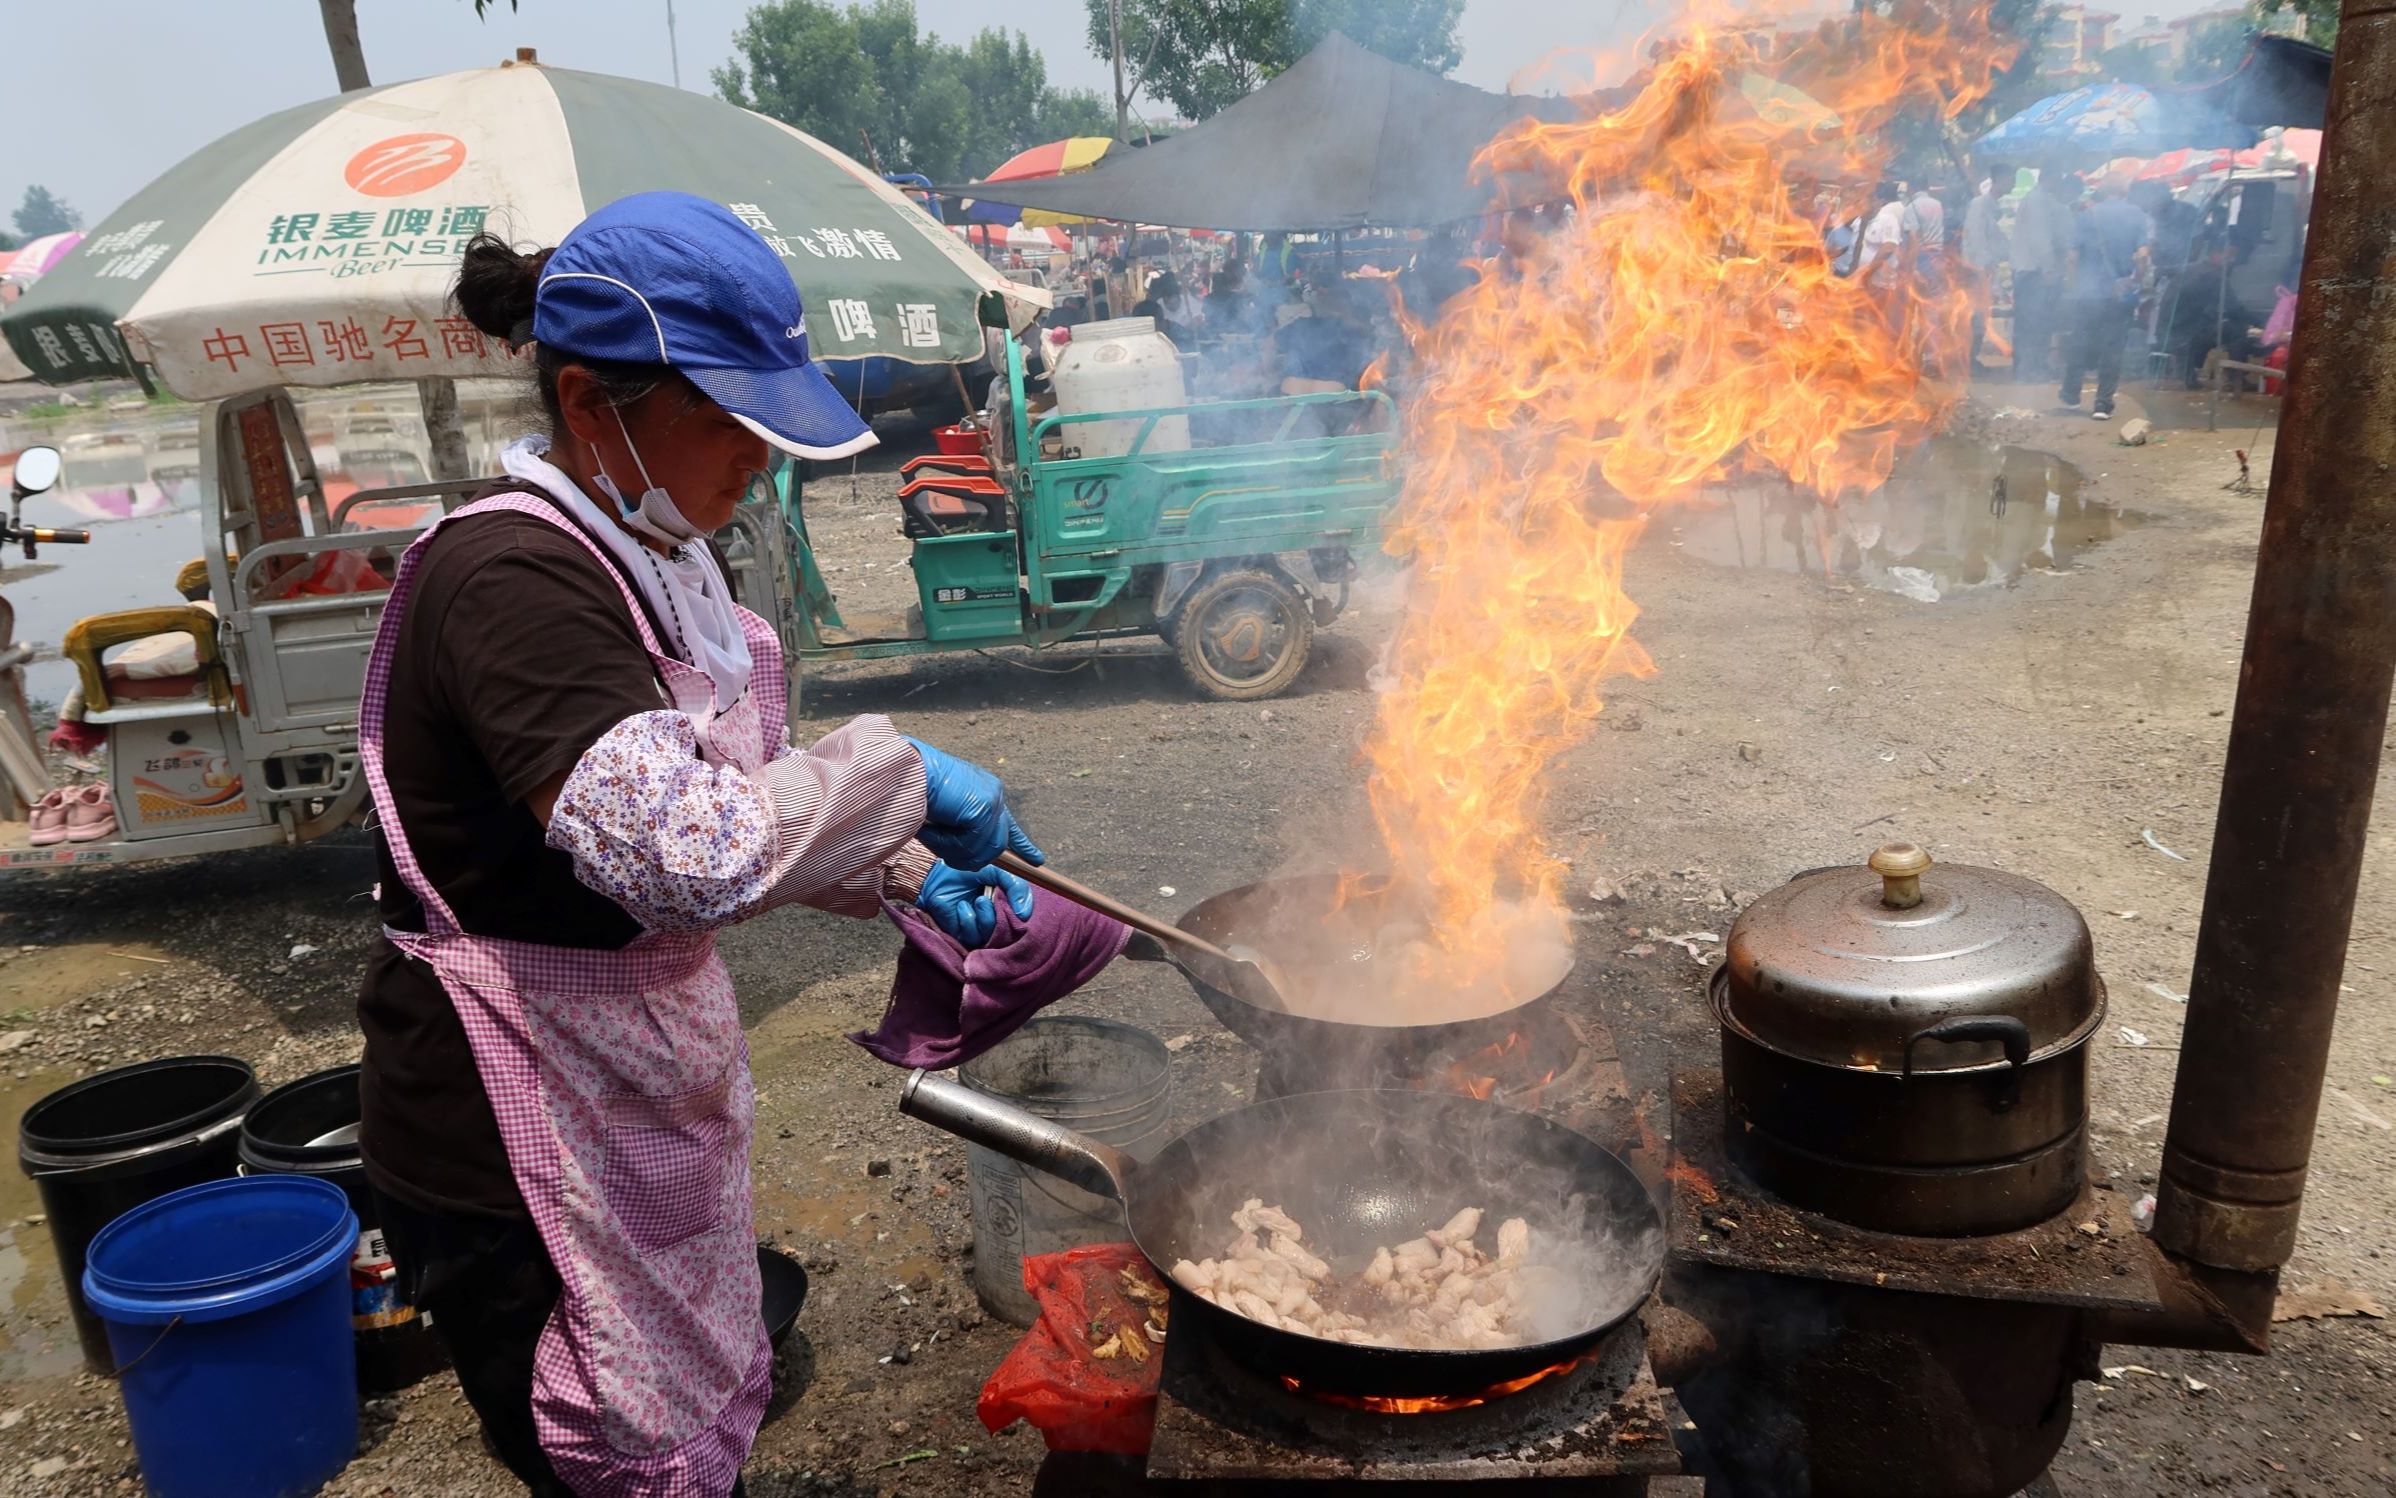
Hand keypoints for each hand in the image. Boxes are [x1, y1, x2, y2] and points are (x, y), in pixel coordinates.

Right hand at [907, 738, 1045, 869]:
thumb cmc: (916, 791)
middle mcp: (994, 795)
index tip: (1038, 861)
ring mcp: (992, 801)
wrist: (905, 770)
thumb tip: (973, 859)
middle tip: (942, 849)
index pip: (1009, 825)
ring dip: (952, 851)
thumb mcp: (945, 815)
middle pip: (994, 847)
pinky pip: (969, 845)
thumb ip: (962, 831)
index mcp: (986, 793)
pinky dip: (946, 844)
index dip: (1023, 846)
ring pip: (983, 851)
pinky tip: (932, 826)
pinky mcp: (983, 808)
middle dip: (968, 857)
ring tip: (931, 831)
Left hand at [915, 860, 1034, 947]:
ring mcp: (978, 925)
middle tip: (994, 899)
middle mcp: (994, 916)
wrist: (939, 871)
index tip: (1020, 911)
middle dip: (1003, 916)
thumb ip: (1017, 887)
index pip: (1022, 917)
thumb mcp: (999, 871)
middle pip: (1008, 930)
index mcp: (1006, 902)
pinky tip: (962, 905)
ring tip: (979, 900)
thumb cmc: (969, 869)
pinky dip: (968, 918)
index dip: (1022, 915)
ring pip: (990, 934)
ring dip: (986, 917)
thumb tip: (1024, 915)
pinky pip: (971, 935)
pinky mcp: (961, 931)